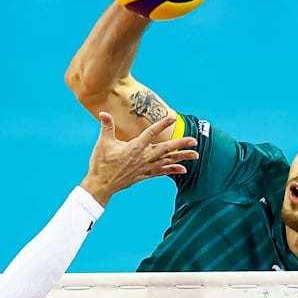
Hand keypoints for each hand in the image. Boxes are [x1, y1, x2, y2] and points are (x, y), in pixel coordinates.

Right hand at [79, 113, 197, 205]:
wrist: (101, 185)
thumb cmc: (101, 163)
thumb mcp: (103, 143)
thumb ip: (106, 126)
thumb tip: (103, 112)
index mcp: (135, 147)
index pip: (151, 133)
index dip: (162, 124)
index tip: (172, 117)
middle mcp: (144, 157)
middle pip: (166, 149)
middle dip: (181, 144)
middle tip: (194, 140)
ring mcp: (145, 167)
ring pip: (167, 161)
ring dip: (182, 158)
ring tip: (195, 155)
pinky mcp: (144, 175)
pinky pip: (162, 172)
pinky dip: (172, 170)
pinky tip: (183, 169)